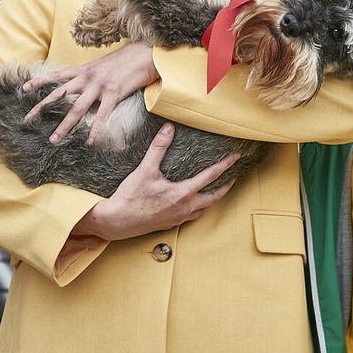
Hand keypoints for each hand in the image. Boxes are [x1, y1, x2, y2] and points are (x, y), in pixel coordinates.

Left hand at [23, 41, 157, 144]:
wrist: (146, 53)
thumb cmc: (126, 60)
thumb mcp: (103, 66)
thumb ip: (91, 77)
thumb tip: (84, 88)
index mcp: (84, 70)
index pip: (57, 76)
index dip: (40, 82)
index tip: (24, 89)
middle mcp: (87, 77)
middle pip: (59, 94)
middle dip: (42, 108)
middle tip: (27, 120)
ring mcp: (100, 85)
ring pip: (77, 108)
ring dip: (64, 126)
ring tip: (54, 139)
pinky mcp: (114, 93)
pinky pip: (102, 114)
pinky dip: (96, 129)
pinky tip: (90, 141)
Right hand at [71, 123, 238, 240]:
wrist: (116, 222)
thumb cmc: (131, 197)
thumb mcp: (145, 169)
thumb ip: (159, 147)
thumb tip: (169, 128)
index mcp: (183, 193)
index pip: (211, 176)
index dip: (225, 165)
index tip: (236, 157)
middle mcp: (185, 207)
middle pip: (214, 197)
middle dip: (226, 186)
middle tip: (233, 178)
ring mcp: (178, 218)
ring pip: (204, 210)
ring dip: (212, 200)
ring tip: (215, 190)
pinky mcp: (170, 224)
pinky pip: (191, 217)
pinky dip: (197, 209)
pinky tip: (192, 204)